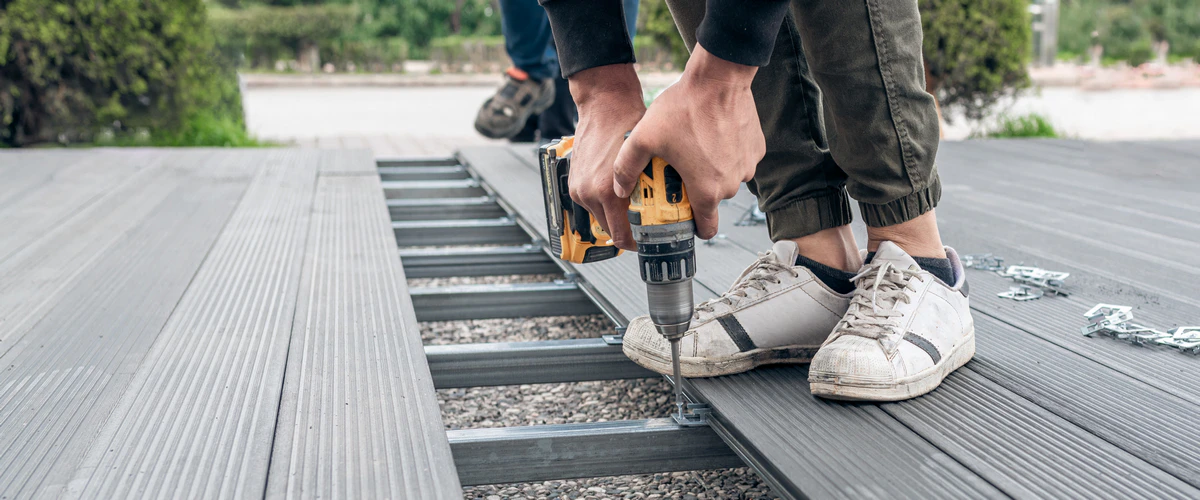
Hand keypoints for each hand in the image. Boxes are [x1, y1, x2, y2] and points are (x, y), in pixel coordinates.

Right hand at [566, 64, 645, 249]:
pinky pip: (592, 203)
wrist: (604, 104)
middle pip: (610, 231)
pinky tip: (620, 192)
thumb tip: (667, 211)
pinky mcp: (574, 182)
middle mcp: (589, 194)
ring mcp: (579, 189)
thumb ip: (651, 190)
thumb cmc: (627, 124)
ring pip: (601, 217)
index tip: (648, 242)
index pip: (621, 237)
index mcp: (607, 192)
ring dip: (616, 215)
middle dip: (628, 230)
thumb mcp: (647, 161)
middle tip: (647, 225)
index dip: (636, 244)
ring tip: (635, 206)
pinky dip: (605, 203)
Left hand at [613, 43, 763, 239]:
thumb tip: (618, 190)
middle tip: (679, 172)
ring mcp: (747, 166)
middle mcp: (732, 183)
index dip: (693, 227)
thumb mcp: (643, 138)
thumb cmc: (684, 107)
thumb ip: (626, 168)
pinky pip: (739, 160)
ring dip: (712, 171)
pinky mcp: (757, 149)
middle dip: (697, 191)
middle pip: (713, 200)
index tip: (682, 218)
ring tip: (694, 149)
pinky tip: (712, 136)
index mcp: (707, 190)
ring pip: (727, 179)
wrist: (719, 77)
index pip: (706, 229)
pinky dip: (727, 154)